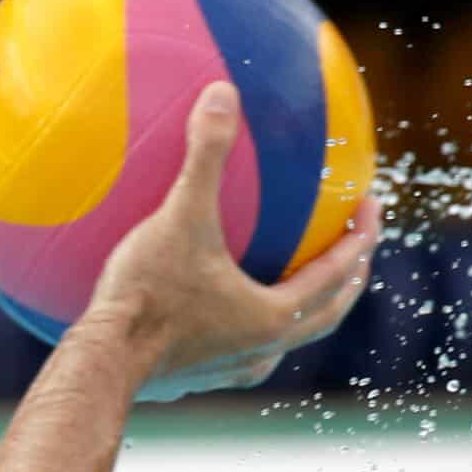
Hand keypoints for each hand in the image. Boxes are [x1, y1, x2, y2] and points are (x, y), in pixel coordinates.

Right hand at [78, 80, 383, 401]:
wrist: (100, 366)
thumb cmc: (147, 296)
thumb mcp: (180, 218)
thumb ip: (205, 157)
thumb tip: (222, 94)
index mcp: (275, 316)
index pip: (338, 273)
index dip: (360, 236)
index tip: (372, 207)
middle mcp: (262, 350)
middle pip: (324, 315)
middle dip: (346, 280)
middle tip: (356, 249)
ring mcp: (229, 370)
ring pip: (282, 340)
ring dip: (298, 310)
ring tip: (294, 281)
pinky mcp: (194, 378)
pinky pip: (233, 348)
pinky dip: (242, 323)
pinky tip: (215, 306)